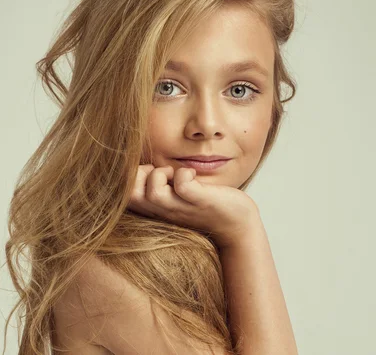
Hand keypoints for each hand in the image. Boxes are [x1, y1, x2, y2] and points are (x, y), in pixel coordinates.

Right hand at [126, 164, 261, 248]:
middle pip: (130, 194)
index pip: (123, 196)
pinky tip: (193, 175)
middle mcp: (164, 210)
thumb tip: (145, 165)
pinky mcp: (201, 202)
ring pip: (153, 192)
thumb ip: (159, 186)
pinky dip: (185, 174)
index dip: (129, 178)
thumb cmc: (204, 206)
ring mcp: (182, 208)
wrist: (236, 225)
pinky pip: (183, 186)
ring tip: (176, 174)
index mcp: (156, 208)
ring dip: (162, 173)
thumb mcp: (175, 197)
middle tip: (160, 172)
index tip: (149, 172)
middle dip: (139, 174)